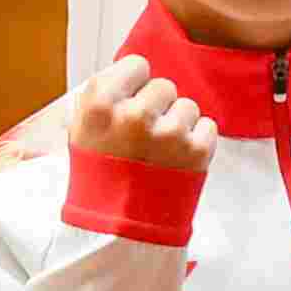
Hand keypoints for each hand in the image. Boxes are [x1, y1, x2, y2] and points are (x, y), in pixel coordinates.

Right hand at [71, 57, 216, 174]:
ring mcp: (168, 133)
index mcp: (99, 105)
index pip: (137, 65)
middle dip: (158, 106)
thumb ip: (107, 95)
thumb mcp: (82, 128)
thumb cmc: (101, 174)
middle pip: (165, 85)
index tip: (131, 101)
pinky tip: (177, 158)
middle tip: (145, 133)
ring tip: (160, 149)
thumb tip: (136, 69)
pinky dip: (198, 140)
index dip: (136, 84)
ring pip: (188, 105)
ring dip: (179, 123)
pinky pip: (208, 126)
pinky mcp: (197, 151)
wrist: (119, 225)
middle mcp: (134, 115)